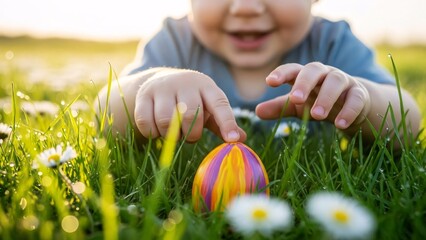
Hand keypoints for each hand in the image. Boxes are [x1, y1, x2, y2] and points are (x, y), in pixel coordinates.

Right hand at [134, 69, 245, 141]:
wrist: (160, 82)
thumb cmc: (192, 100)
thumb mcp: (208, 107)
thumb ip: (222, 123)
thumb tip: (241, 140)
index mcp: (206, 86)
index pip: (219, 104)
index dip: (227, 123)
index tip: (232, 140)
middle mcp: (185, 82)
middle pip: (190, 115)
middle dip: (192, 134)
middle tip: (190, 136)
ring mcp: (162, 87)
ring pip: (166, 120)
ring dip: (171, 135)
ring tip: (174, 133)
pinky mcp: (143, 95)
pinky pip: (146, 122)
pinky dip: (152, 133)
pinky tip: (157, 130)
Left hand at [256, 62, 370, 128]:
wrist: (355, 104)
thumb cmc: (319, 101)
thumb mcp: (298, 106)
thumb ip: (279, 108)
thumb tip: (256, 112)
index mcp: (306, 75)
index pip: (293, 69)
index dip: (281, 73)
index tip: (269, 82)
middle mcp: (324, 74)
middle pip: (314, 70)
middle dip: (304, 83)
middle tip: (295, 98)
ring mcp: (344, 82)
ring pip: (336, 82)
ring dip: (326, 98)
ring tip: (316, 116)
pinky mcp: (360, 94)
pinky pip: (356, 99)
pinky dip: (348, 111)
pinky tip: (340, 125)